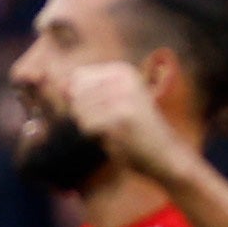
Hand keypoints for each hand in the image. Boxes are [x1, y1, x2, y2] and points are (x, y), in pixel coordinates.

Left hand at [62, 61, 185, 180]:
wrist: (167, 156)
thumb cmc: (136, 132)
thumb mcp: (115, 102)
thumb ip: (88, 91)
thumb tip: (60, 86)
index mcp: (122, 70)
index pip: (78, 77)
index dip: (81, 99)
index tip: (103, 112)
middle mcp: (123, 78)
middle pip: (76, 93)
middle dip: (84, 114)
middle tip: (108, 126)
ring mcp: (123, 96)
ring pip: (79, 110)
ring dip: (90, 127)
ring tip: (113, 132)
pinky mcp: (121, 116)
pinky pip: (87, 125)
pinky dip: (95, 137)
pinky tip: (114, 139)